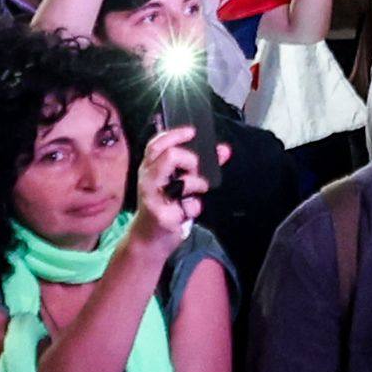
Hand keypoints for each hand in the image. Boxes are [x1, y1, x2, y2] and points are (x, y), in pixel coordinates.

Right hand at [129, 127, 206, 251]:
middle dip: (190, 160)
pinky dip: (195, 207)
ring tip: (195, 192)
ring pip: (183, 181)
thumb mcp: (179, 182)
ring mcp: (152, 198)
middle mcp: (148, 180)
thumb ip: (200, 165)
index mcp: (150, 168)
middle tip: (194, 170)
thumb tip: (223, 150)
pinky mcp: (161, 216)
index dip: (174, 134)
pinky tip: (187, 212)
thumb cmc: (165, 205)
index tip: (192, 131)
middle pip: (170, 156)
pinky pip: (190, 206)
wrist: (148, 240)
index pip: (156, 144)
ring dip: (197, 184)